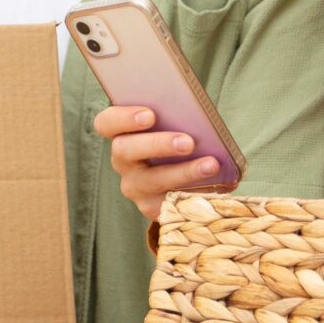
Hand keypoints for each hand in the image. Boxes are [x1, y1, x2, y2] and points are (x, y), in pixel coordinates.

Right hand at [92, 105, 223, 223]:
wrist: (187, 177)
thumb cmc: (180, 139)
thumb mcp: (175, 125)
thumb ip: (177, 116)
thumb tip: (200, 118)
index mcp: (122, 133)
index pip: (106, 123)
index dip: (123, 117)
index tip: (150, 114)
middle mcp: (123, 162)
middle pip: (125, 150)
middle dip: (157, 144)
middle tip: (187, 142)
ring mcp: (136, 187)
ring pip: (152, 181)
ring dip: (183, 172)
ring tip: (211, 164)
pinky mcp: (153, 208)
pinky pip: (171, 202)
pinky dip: (195, 192)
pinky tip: (217, 186)